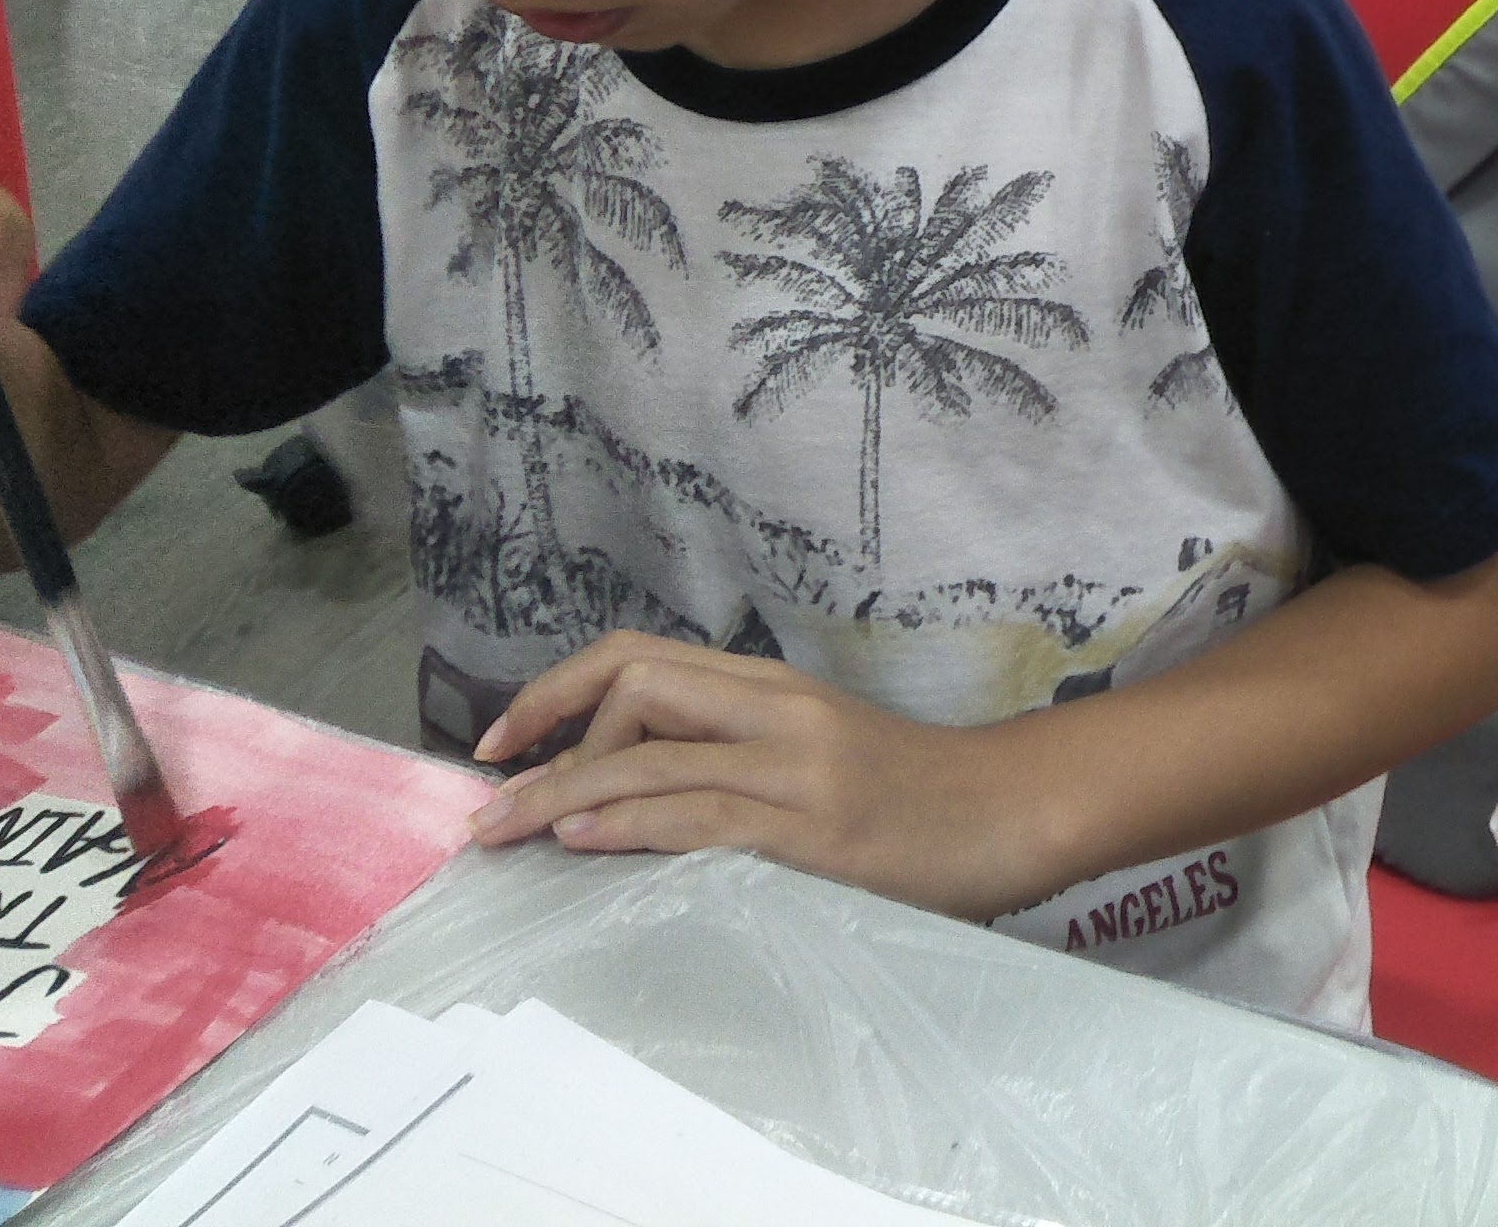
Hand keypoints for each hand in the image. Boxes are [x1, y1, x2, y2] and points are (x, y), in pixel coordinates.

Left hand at [466, 634, 1060, 919]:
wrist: (1010, 810)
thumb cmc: (914, 792)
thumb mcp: (816, 753)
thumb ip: (736, 754)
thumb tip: (630, 786)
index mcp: (770, 688)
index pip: (638, 657)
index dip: (555, 689)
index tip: (500, 741)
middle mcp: (775, 708)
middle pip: (631, 682)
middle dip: (542, 731)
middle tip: (486, 792)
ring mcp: (794, 763)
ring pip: (651, 755)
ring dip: (558, 791)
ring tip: (500, 830)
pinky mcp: (812, 825)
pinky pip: (698, 813)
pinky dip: (626, 823)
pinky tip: (580, 840)